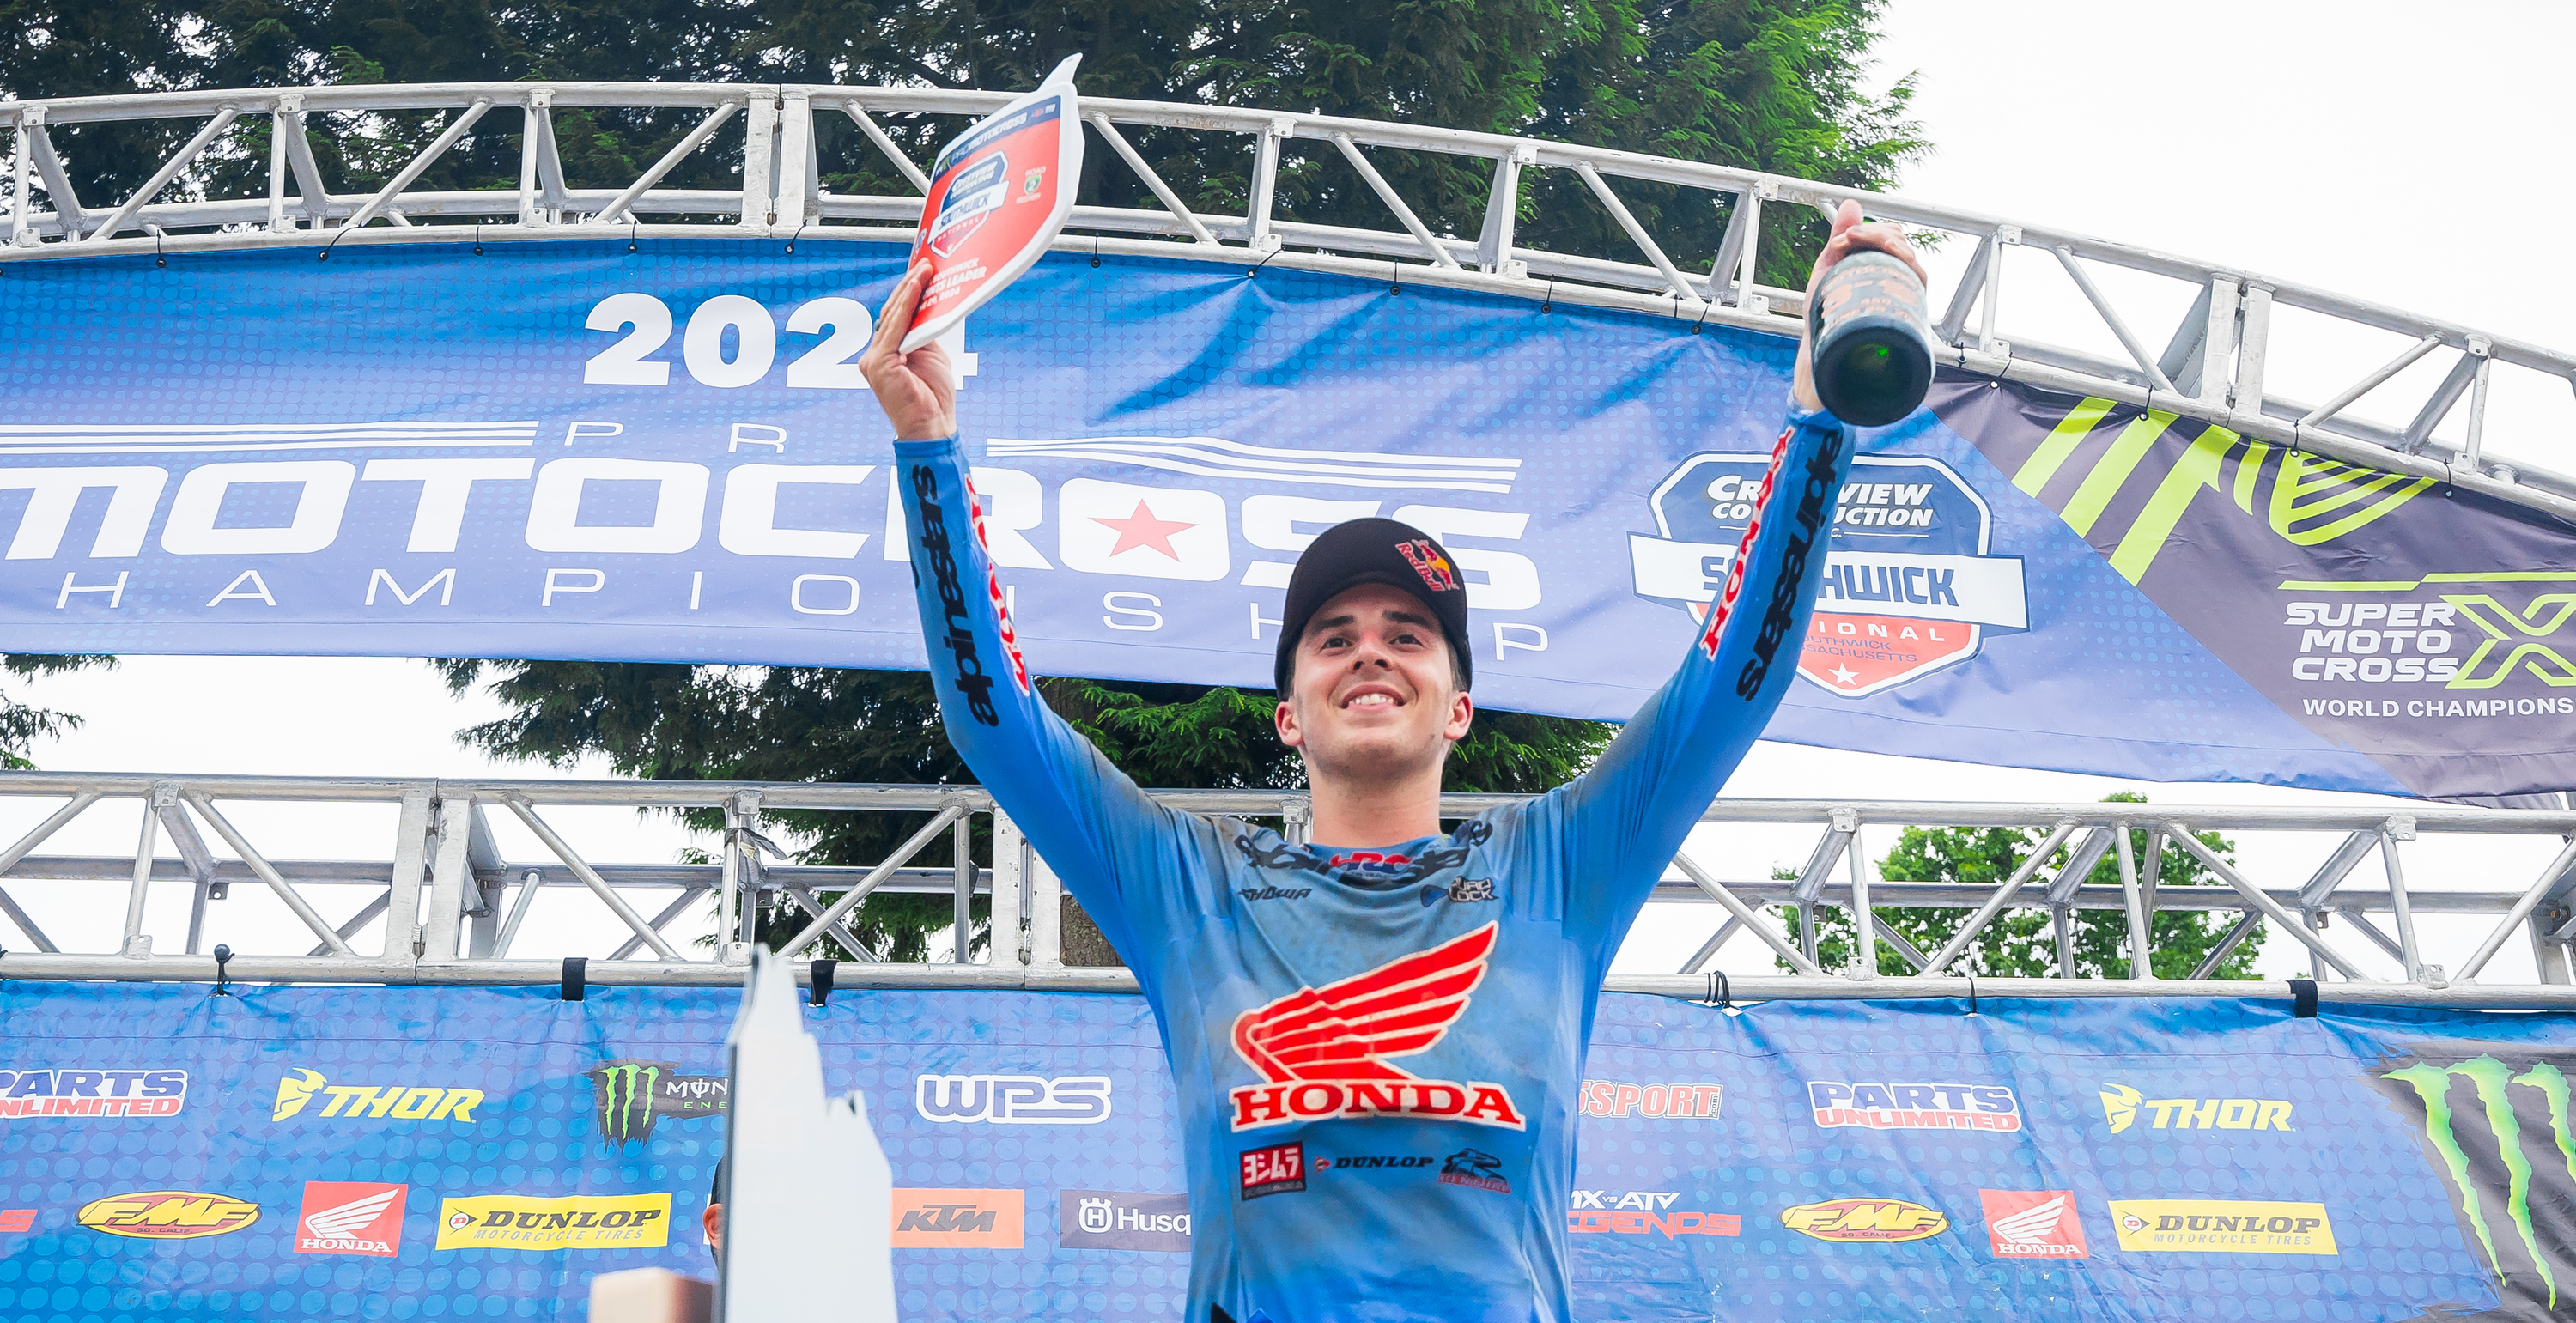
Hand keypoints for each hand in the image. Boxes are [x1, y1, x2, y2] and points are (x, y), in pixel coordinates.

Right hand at [858, 260, 957, 439]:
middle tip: (926, 264)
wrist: (932, 427)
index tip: (922, 272)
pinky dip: (906, 305)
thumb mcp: (930, 355)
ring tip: (926, 269)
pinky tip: (917, 288)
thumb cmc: (933, 397)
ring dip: (910, 290)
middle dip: (909, 286)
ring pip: (891, 316)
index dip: (908, 293)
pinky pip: (894, 328)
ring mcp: (873, 359)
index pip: (893, 317)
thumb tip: (929, 305)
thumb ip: (923, 332)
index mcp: (884, 354)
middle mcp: (873, 355)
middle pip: (890, 312)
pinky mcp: (878, 364)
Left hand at [1792, 199, 1926, 410]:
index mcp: (1876, 265)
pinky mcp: (1909, 305)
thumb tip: (1851, 202)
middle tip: (1846, 240)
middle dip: (1874, 231)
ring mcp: (1902, 289)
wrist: (1822, 351)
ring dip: (1884, 240)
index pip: (1887, 235)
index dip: (1867, 229)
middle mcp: (1893, 276)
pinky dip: (1906, 259)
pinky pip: (1919, 276)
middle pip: (1899, 239)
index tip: (1841, 238)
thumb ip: (1840, 237)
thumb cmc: (1827, 315)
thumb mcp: (1828, 269)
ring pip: (1908, 253)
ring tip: (1855, 243)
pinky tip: (1891, 253)